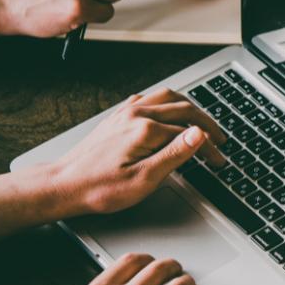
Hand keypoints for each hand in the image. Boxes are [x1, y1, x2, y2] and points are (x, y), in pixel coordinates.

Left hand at [51, 89, 226, 215]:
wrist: (63, 185)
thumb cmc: (100, 188)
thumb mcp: (145, 179)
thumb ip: (175, 153)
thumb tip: (199, 134)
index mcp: (146, 129)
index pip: (190, 132)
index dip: (210, 147)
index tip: (219, 160)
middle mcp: (136, 114)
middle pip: (184, 108)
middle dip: (207, 123)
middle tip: (220, 138)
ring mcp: (125, 112)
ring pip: (167, 97)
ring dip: (189, 107)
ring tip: (202, 122)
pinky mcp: (117, 117)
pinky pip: (149, 99)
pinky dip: (167, 104)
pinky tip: (170, 115)